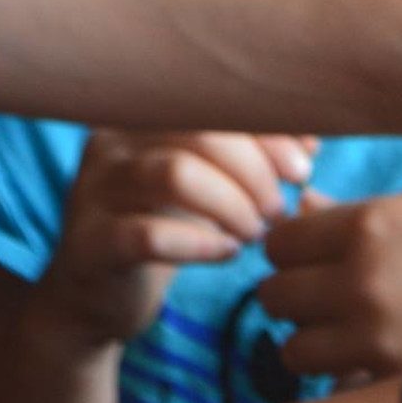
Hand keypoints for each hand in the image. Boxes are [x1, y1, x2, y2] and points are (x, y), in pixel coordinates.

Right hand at [35, 131, 313, 342]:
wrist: (96, 300)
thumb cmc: (166, 228)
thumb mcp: (212, 185)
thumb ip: (257, 156)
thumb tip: (312, 138)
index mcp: (143, 115)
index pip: (217, 102)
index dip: (271, 133)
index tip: (302, 170)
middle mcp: (111, 142)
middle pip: (203, 134)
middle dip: (257, 174)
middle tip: (279, 211)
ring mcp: (94, 190)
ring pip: (177, 176)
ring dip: (233, 206)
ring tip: (256, 232)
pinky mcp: (89, 244)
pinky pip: (149, 235)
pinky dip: (201, 244)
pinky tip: (227, 254)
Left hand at [258, 182, 401, 382]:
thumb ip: (355, 211)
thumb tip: (299, 210)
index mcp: (369, 226)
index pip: (277, 244)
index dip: (294, 250)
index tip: (316, 255)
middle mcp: (363, 284)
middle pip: (273, 299)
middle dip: (299, 295)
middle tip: (331, 293)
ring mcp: (379, 340)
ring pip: (293, 352)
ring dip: (316, 341)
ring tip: (352, 330)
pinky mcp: (400, 382)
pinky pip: (337, 387)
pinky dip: (349, 377)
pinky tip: (380, 358)